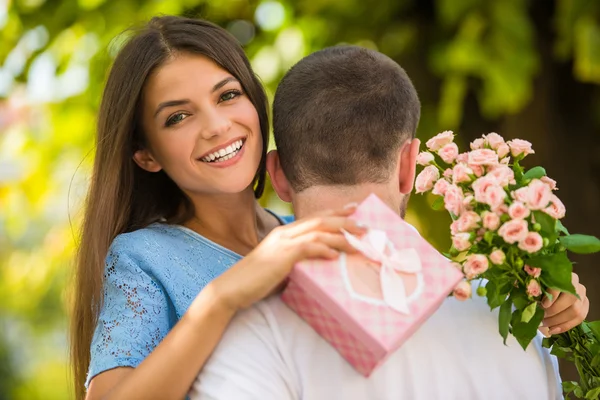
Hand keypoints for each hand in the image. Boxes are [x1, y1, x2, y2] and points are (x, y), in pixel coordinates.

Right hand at [211, 205, 366, 310]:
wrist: (231, 289)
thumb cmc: (255, 282)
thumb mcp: (279, 267)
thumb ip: (296, 262)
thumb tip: (316, 267)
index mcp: (284, 233)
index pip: (314, 218)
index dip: (335, 213)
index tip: (354, 210)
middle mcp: (284, 233)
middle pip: (320, 220)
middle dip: (345, 221)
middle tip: (366, 225)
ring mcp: (282, 243)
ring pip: (318, 233)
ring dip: (341, 236)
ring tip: (359, 241)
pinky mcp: (281, 256)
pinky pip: (307, 248)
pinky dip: (323, 249)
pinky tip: (336, 255)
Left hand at [539, 272, 588, 335]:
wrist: (549, 287)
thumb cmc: (538, 283)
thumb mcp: (534, 282)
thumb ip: (533, 287)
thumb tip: (529, 298)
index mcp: (563, 274)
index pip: (562, 283)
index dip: (554, 295)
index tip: (543, 304)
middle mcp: (576, 284)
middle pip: (571, 300)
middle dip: (555, 311)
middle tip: (541, 317)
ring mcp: (582, 295)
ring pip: (577, 311)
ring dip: (559, 321)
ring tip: (544, 324)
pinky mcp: (584, 306)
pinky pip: (579, 319)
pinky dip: (565, 326)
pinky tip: (552, 330)